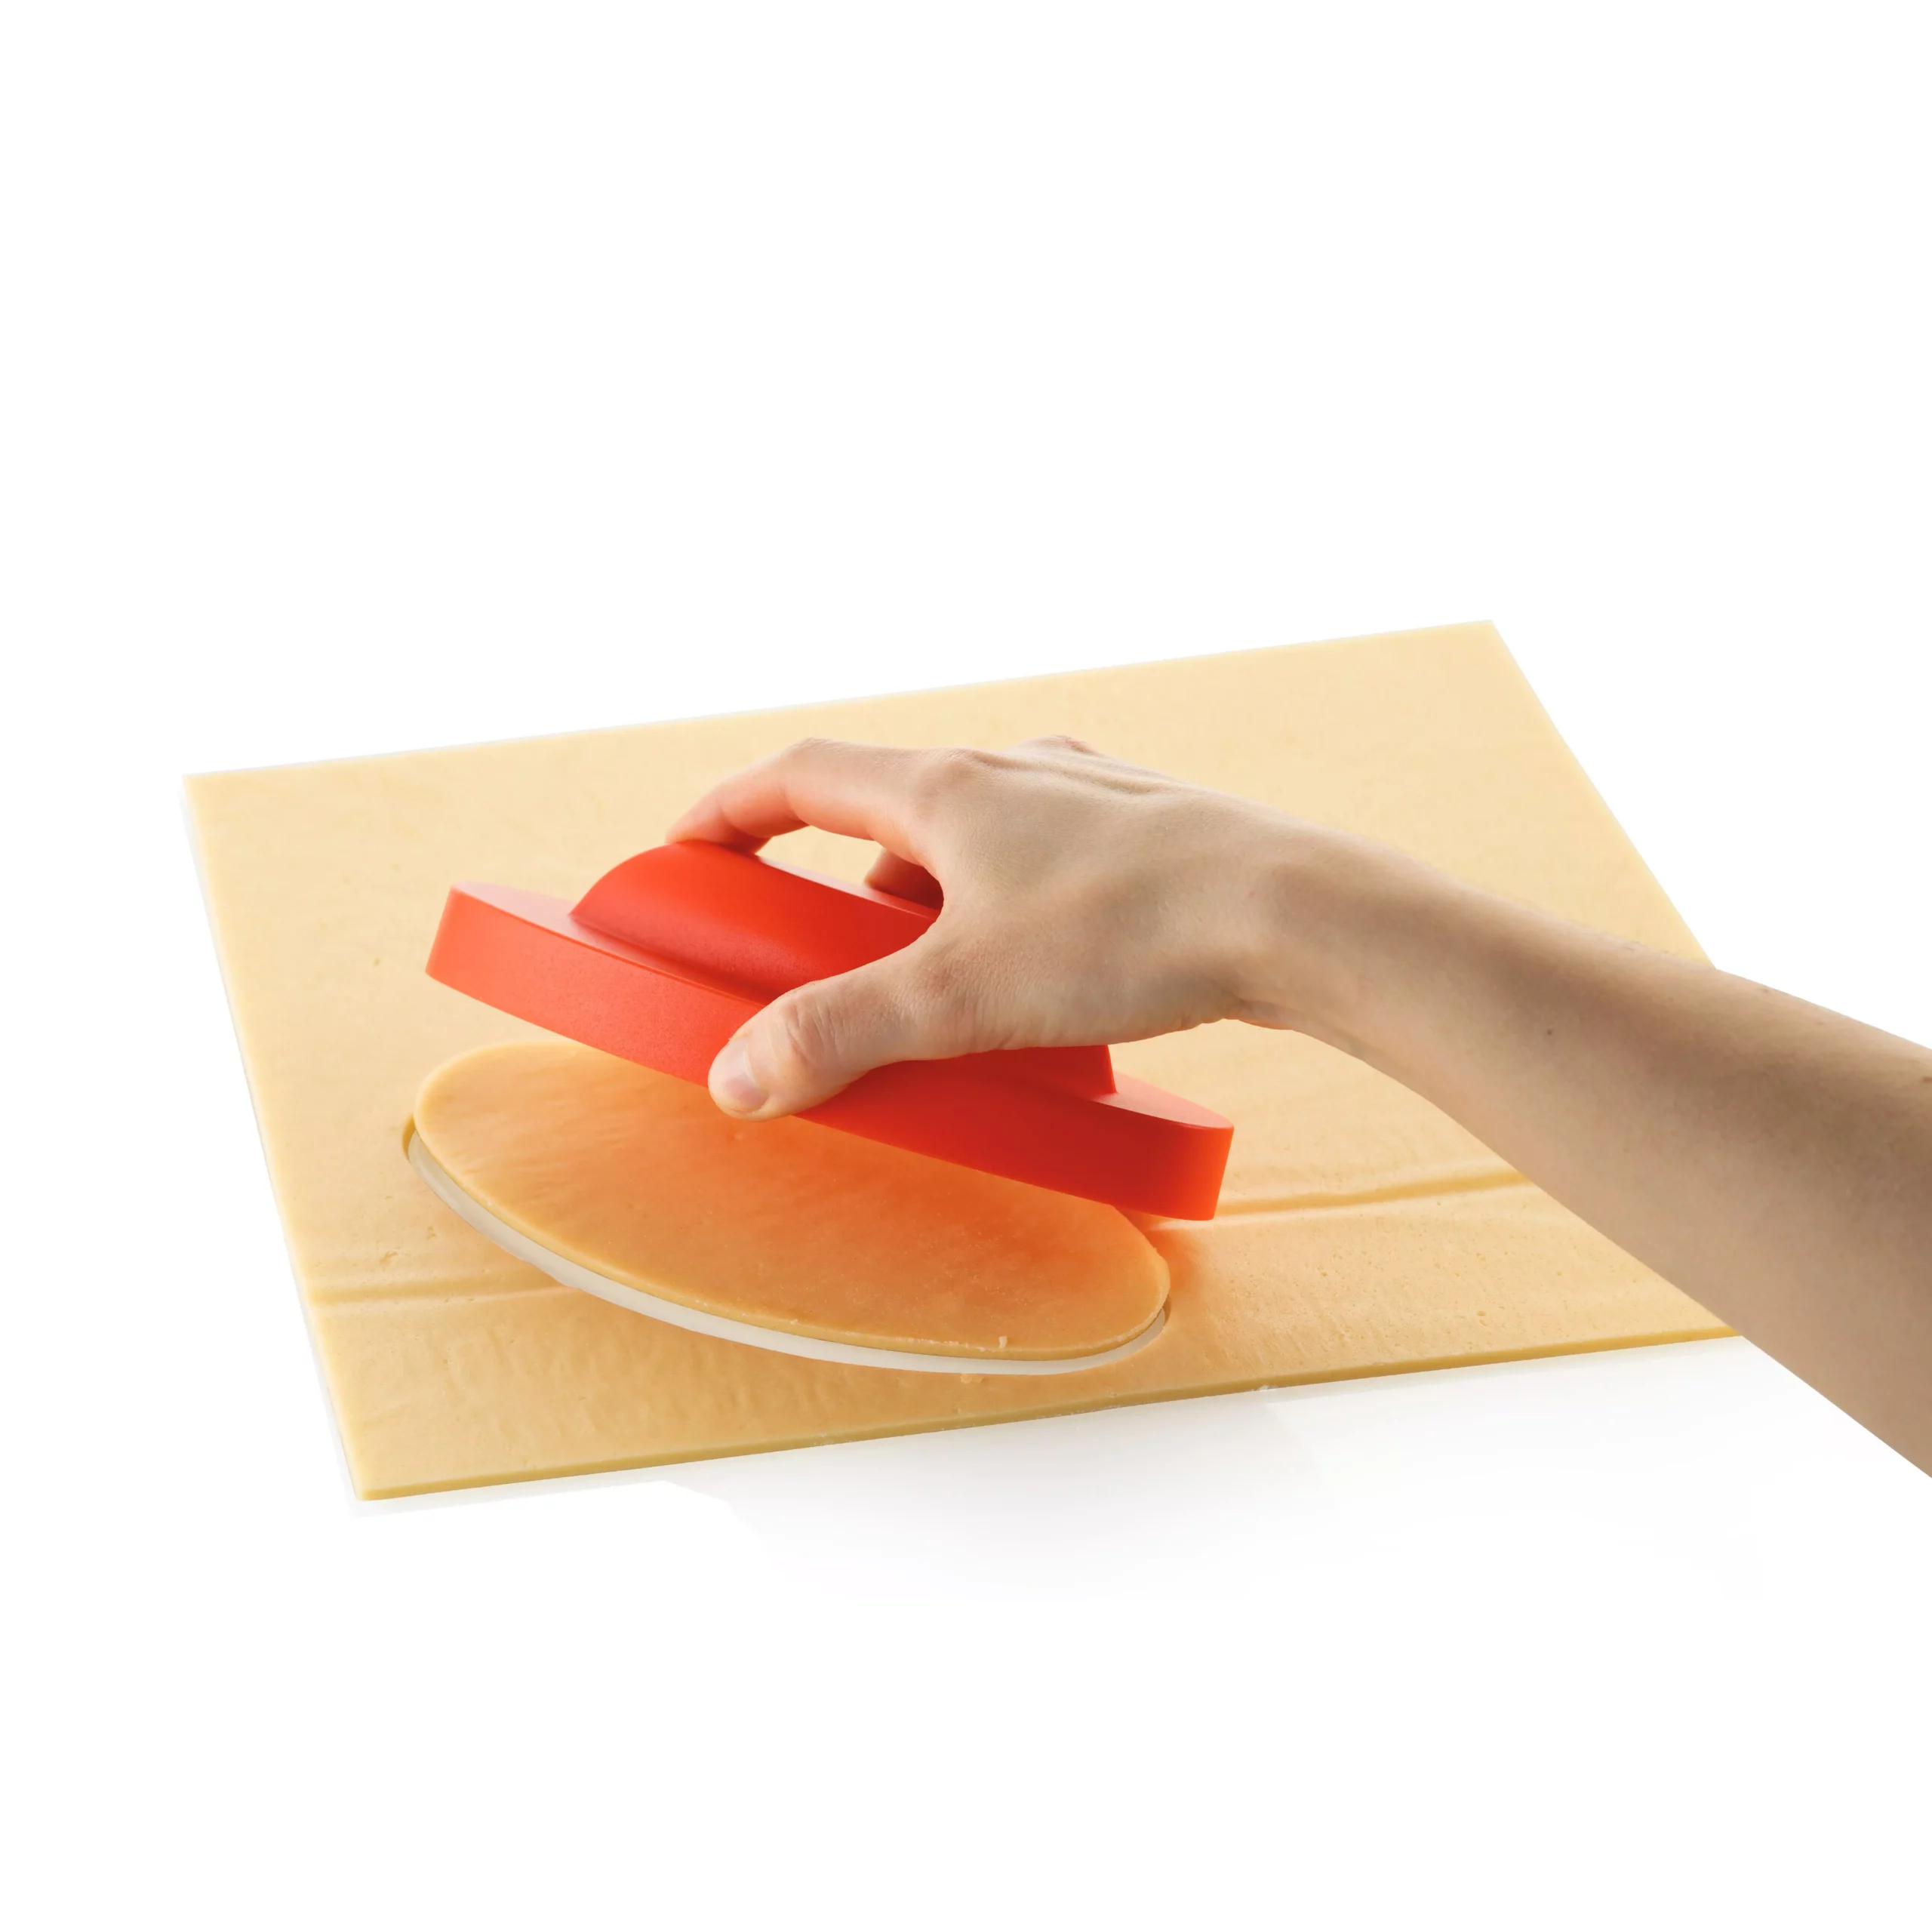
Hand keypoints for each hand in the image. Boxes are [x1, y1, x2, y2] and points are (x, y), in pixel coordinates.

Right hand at [665, 734, 1381, 1119]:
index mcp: (952, 788)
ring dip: (930, 897)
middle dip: (835, 877)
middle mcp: (1019, 771)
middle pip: (890, 807)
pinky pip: (1048, 866)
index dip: (730, 810)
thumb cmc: (1133, 934)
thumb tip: (737, 1078)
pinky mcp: (1152, 839)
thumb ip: (842, 1032)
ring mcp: (1092, 799)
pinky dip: (1009, 911)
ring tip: (929, 980)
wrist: (1300, 916)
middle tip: (813, 948)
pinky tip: (1039, 975)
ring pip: (977, 836)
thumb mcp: (962, 996)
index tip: (686, 850)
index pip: (803, 774)